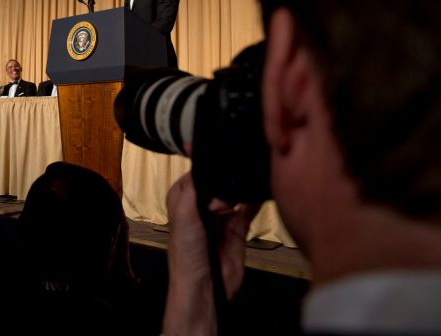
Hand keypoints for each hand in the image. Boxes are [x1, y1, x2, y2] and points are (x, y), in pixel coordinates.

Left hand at [162, 172, 258, 335]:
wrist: (205, 286)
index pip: (197, 172)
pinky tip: (257, 193)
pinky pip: (249, 208)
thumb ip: (196, 188)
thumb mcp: (184, 213)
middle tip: (234, 177)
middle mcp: (201, 204)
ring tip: (245, 185)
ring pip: (235, 192)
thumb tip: (210, 166)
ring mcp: (221, 216)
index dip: (208, 164)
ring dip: (241, 187)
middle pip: (218, 181)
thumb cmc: (186, 250)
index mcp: (183, 198)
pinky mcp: (238, 227)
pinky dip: (254, 200)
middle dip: (227, 176)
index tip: (222, 154)